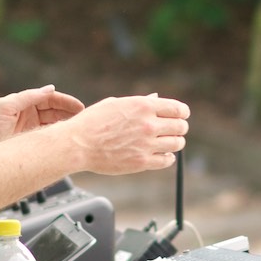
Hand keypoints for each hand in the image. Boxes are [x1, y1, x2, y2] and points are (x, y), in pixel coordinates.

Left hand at [0, 84, 84, 145]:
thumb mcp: (3, 108)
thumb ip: (27, 97)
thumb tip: (50, 88)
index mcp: (21, 103)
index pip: (49, 99)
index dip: (65, 102)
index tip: (80, 108)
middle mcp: (26, 115)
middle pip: (54, 111)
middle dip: (70, 114)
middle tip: (85, 120)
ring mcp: (26, 130)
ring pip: (52, 125)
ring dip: (66, 126)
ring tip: (79, 131)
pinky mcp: (25, 143)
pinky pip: (46, 139)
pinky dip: (57, 139)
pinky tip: (66, 141)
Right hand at [64, 93, 189, 174]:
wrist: (78, 144)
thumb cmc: (92, 122)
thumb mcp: (116, 104)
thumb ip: (139, 102)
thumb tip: (155, 98)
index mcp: (143, 106)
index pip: (177, 109)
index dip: (182, 112)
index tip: (182, 115)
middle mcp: (148, 124)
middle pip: (180, 126)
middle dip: (180, 127)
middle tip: (176, 130)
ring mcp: (146, 144)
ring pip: (177, 144)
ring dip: (176, 142)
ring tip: (170, 142)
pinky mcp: (141, 162)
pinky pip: (166, 160)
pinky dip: (168, 157)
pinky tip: (163, 155)